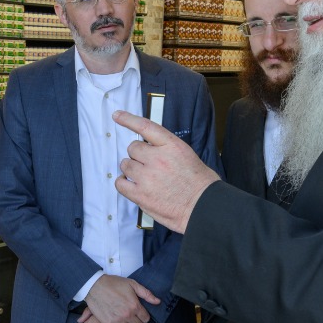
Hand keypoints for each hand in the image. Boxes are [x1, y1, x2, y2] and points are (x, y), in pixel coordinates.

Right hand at [83, 274, 161, 322]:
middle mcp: (128, 315)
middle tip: (135, 321)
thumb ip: (146, 294)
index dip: (145, 317)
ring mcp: (118, 321)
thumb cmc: (114, 283)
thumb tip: (158, 302)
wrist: (95, 286)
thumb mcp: (132, 284)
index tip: (141, 316)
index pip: (146, 319)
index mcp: (135, 305)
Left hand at [111, 111, 219, 233]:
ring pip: (125, 164)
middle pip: (133, 148)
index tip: (117, 115)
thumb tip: (152, 149)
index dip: (128, 119)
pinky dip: (123, 182)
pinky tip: (131, 184)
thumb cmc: (201, 184)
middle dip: (138, 155)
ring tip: (144, 177)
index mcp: (172, 146)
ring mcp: (147, 177)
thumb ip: (168, 149)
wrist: (204, 207)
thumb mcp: (187, 155)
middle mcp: (157, 158)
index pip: (145, 126)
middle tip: (148, 165)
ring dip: (131, 169)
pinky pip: (120, 183)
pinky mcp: (140, 194)